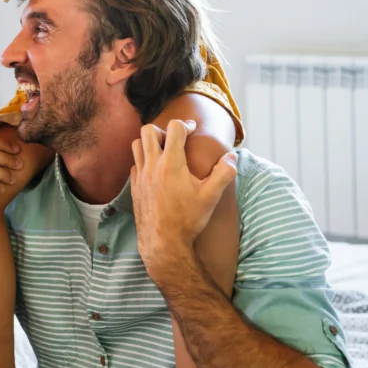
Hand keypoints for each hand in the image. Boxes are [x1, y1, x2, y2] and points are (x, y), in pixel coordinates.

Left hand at [130, 120, 237, 281]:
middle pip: (148, 130)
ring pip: (136, 145)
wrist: (164, 242)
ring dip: (150, 143)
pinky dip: (144, 161)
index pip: (174, 127)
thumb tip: (232, 156)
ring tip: (165, 153)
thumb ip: (224, 173)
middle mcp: (152, 165)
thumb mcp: (211, 196)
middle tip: (176, 141)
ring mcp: (140, 175)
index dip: (185, 124)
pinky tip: (156, 171)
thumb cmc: (188, 219)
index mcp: (171, 163)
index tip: (193, 131)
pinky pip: (134, 163)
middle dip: (163, 130)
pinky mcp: (134, 186)